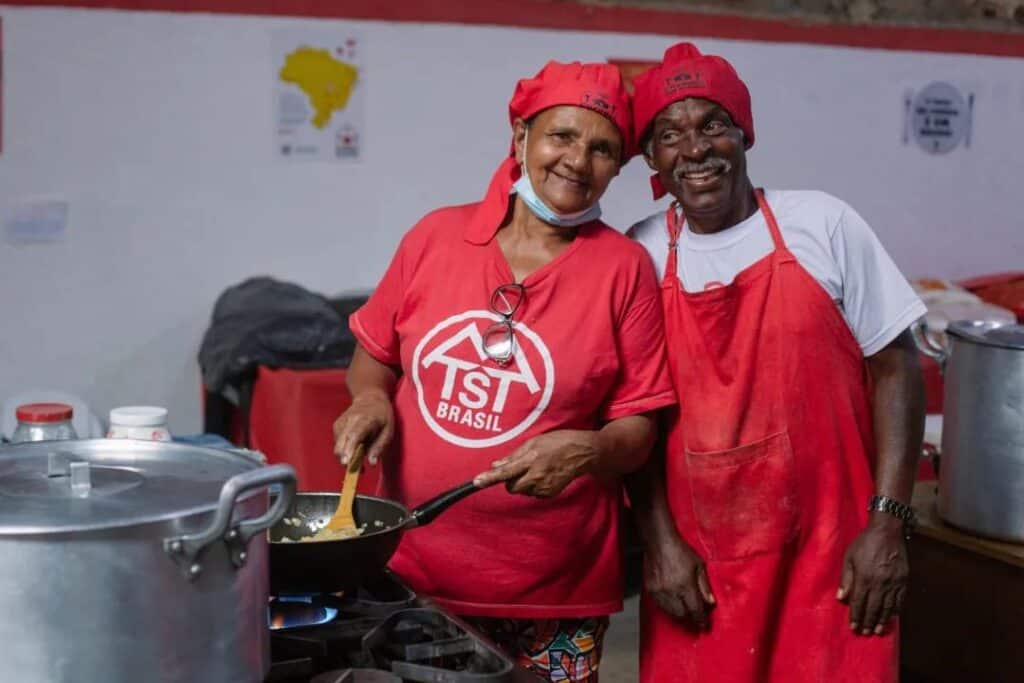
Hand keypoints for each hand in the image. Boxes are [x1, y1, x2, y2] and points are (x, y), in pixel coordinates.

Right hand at [332, 390, 394, 465]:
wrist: (370, 398)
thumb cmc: (382, 415)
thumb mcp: (389, 430)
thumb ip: (380, 447)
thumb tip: (371, 464)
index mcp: (365, 419)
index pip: (353, 436)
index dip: (349, 450)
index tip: (347, 463)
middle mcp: (349, 420)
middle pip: (341, 444)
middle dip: (345, 460)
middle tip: (359, 470)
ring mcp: (341, 423)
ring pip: (338, 447)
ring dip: (348, 457)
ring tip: (363, 454)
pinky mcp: (336, 426)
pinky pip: (338, 444)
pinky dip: (346, 450)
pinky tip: (357, 445)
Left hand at [472, 430, 601, 496]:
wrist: (583, 452)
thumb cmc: (558, 442)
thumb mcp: (534, 442)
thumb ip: (514, 456)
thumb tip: (496, 464)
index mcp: (531, 460)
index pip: (505, 472)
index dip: (489, 477)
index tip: (476, 482)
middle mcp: (537, 476)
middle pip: (511, 487)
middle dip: (510, 481)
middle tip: (519, 468)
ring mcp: (544, 487)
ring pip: (522, 491)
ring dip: (523, 483)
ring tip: (537, 468)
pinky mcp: (550, 494)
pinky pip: (533, 493)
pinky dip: (534, 486)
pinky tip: (545, 475)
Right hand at [646, 532, 714, 629]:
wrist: (658, 541)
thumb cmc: (681, 550)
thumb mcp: (699, 565)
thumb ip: (704, 586)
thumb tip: (711, 603)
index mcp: (686, 585)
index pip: (695, 610)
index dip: (700, 620)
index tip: (704, 625)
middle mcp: (671, 590)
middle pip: (681, 614)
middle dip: (689, 618)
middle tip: (695, 618)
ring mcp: (659, 591)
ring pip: (670, 612)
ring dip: (678, 614)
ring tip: (684, 612)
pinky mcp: (650, 589)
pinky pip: (660, 605)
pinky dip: (668, 608)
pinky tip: (673, 604)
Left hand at [837, 515, 908, 635]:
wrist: (887, 531)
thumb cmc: (864, 543)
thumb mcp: (849, 557)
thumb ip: (846, 578)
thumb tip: (841, 598)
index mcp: (864, 577)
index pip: (859, 602)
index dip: (856, 616)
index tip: (853, 627)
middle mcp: (880, 583)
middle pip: (873, 607)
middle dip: (868, 621)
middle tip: (864, 632)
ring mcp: (894, 583)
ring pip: (888, 607)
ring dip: (882, 620)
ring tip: (877, 630)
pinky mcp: (904, 580)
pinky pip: (900, 600)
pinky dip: (895, 610)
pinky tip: (891, 616)